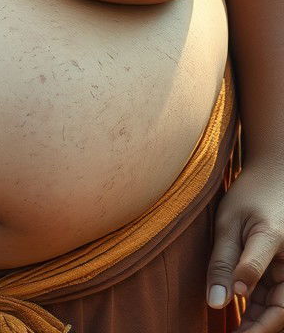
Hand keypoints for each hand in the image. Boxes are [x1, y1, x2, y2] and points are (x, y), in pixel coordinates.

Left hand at [207, 163, 283, 331]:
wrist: (272, 176)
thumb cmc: (250, 195)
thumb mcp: (229, 224)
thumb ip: (225, 263)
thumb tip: (217, 302)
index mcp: (281, 254)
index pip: (276, 307)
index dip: (255, 328)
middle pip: (280, 314)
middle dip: (257, 332)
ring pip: (276, 309)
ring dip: (256, 325)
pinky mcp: (280, 272)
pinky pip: (270, 298)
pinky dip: (255, 311)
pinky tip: (237, 322)